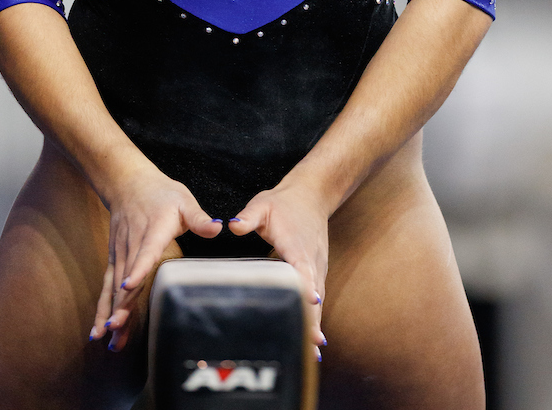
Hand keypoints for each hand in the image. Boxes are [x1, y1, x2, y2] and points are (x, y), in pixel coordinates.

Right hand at [89, 158, 221, 349]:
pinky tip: (98, 330)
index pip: (145, 251)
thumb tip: (218, 228)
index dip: (138, 268)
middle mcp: (133, 245)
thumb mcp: (183, 200)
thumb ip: (199, 218)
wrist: (128, 183)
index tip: (129, 285)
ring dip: (111, 312)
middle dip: (121, 303)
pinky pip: (107, 286)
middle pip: (126, 277)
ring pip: (114, 286)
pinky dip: (102, 308)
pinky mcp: (115, 259)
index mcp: (152, 230)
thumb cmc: (161, 193)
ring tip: (109, 338)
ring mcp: (121, 254)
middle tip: (116, 328)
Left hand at [228, 177, 327, 351]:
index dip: (306, 285)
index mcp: (297, 245)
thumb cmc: (284, 203)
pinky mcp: (316, 275)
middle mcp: (312, 261)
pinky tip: (312, 342)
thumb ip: (248, 216)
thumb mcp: (264, 204)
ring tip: (313, 354)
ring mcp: (317, 269)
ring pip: (318, 301)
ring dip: (315, 324)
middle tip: (312, 345)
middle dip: (313, 318)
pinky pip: (316, 300)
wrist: (311, 197)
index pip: (303, 267)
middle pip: (314, 293)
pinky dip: (315, 319)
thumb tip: (233, 226)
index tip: (311, 302)